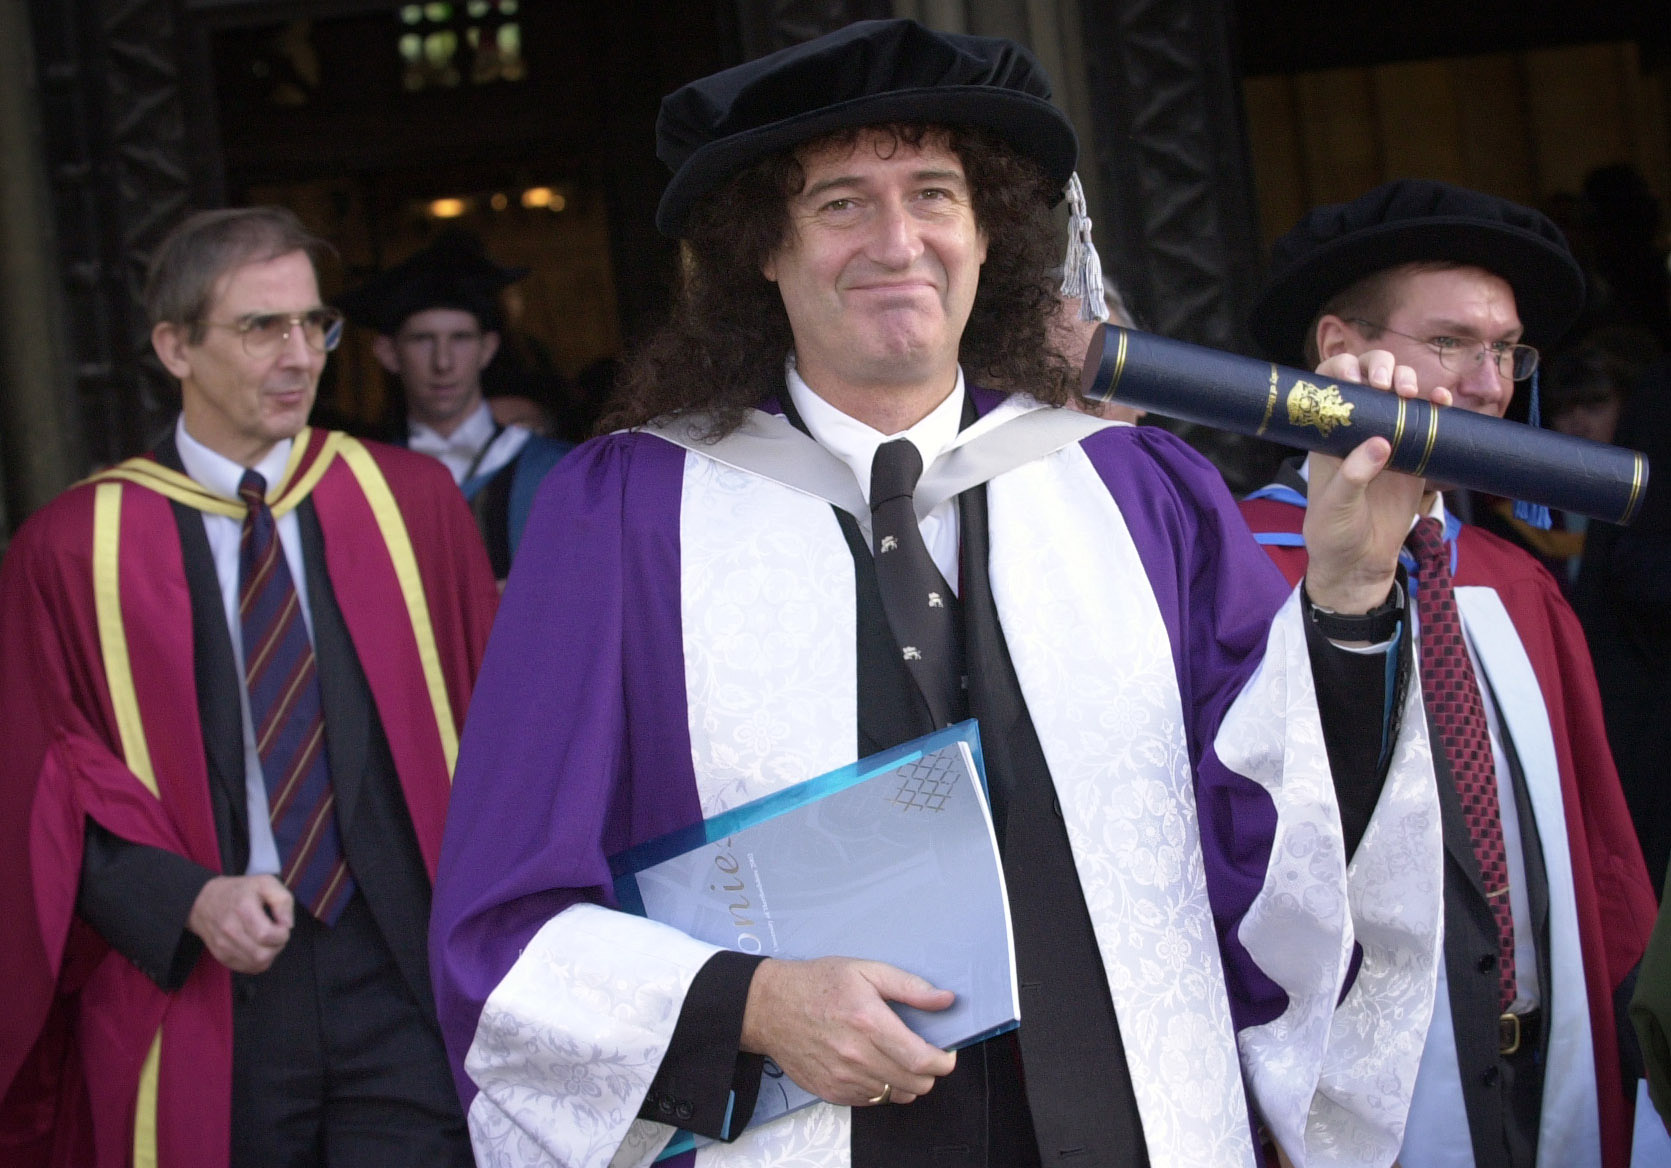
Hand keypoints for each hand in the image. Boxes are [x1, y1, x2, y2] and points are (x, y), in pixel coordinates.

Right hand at [187, 874, 293, 972]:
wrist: (205, 901)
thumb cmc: (241, 891)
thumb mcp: (266, 883)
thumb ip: (283, 901)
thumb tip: (288, 925)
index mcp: (243, 909)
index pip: (266, 935)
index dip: (282, 934)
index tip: (282, 925)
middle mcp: (230, 929)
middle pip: (263, 954)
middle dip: (278, 945)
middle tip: (276, 933)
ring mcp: (223, 945)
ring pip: (257, 964)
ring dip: (270, 954)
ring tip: (267, 939)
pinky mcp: (221, 956)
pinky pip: (248, 968)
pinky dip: (259, 961)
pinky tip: (258, 946)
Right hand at [739, 956, 956, 1107]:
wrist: (770, 1007)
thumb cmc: (817, 984)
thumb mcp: (866, 971)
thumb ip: (909, 987)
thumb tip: (945, 1000)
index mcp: (869, 1022)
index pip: (921, 1060)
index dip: (943, 1061)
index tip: (947, 1054)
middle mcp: (856, 1056)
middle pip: (914, 1083)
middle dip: (929, 1072)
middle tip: (923, 1054)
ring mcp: (842, 1078)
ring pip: (896, 1095)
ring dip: (905, 1081)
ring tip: (896, 1058)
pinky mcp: (831, 1092)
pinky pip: (872, 1101)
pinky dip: (882, 1088)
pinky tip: (873, 1066)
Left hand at [1302, 350, 1443, 614]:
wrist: (1361, 562)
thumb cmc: (1334, 533)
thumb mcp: (1336, 507)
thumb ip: (1353, 476)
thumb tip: (1380, 443)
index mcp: (1328, 435)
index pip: (1328, 385)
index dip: (1341, 370)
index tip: (1355, 378)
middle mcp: (1358, 428)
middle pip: (1368, 376)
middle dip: (1380, 367)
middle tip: (1387, 385)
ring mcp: (1388, 437)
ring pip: (1399, 391)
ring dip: (1409, 379)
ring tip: (1412, 393)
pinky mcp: (1415, 453)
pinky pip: (1428, 420)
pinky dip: (1437, 404)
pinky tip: (1442, 402)